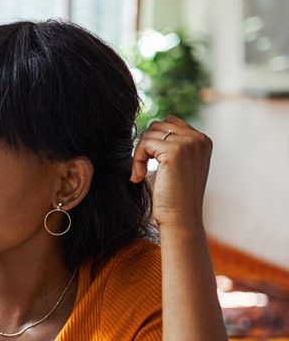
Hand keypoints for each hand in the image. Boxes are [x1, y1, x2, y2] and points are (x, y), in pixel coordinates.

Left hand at [131, 115, 213, 229]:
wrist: (180, 218)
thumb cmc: (175, 195)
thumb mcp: (178, 165)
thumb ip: (173, 145)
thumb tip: (153, 128)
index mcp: (203, 140)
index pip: (170, 122)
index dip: (154, 140)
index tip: (150, 162)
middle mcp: (198, 139)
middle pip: (158, 125)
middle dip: (145, 145)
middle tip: (141, 168)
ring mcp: (188, 143)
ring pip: (149, 133)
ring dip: (140, 153)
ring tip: (140, 173)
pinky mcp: (174, 151)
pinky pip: (144, 144)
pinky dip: (136, 159)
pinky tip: (138, 176)